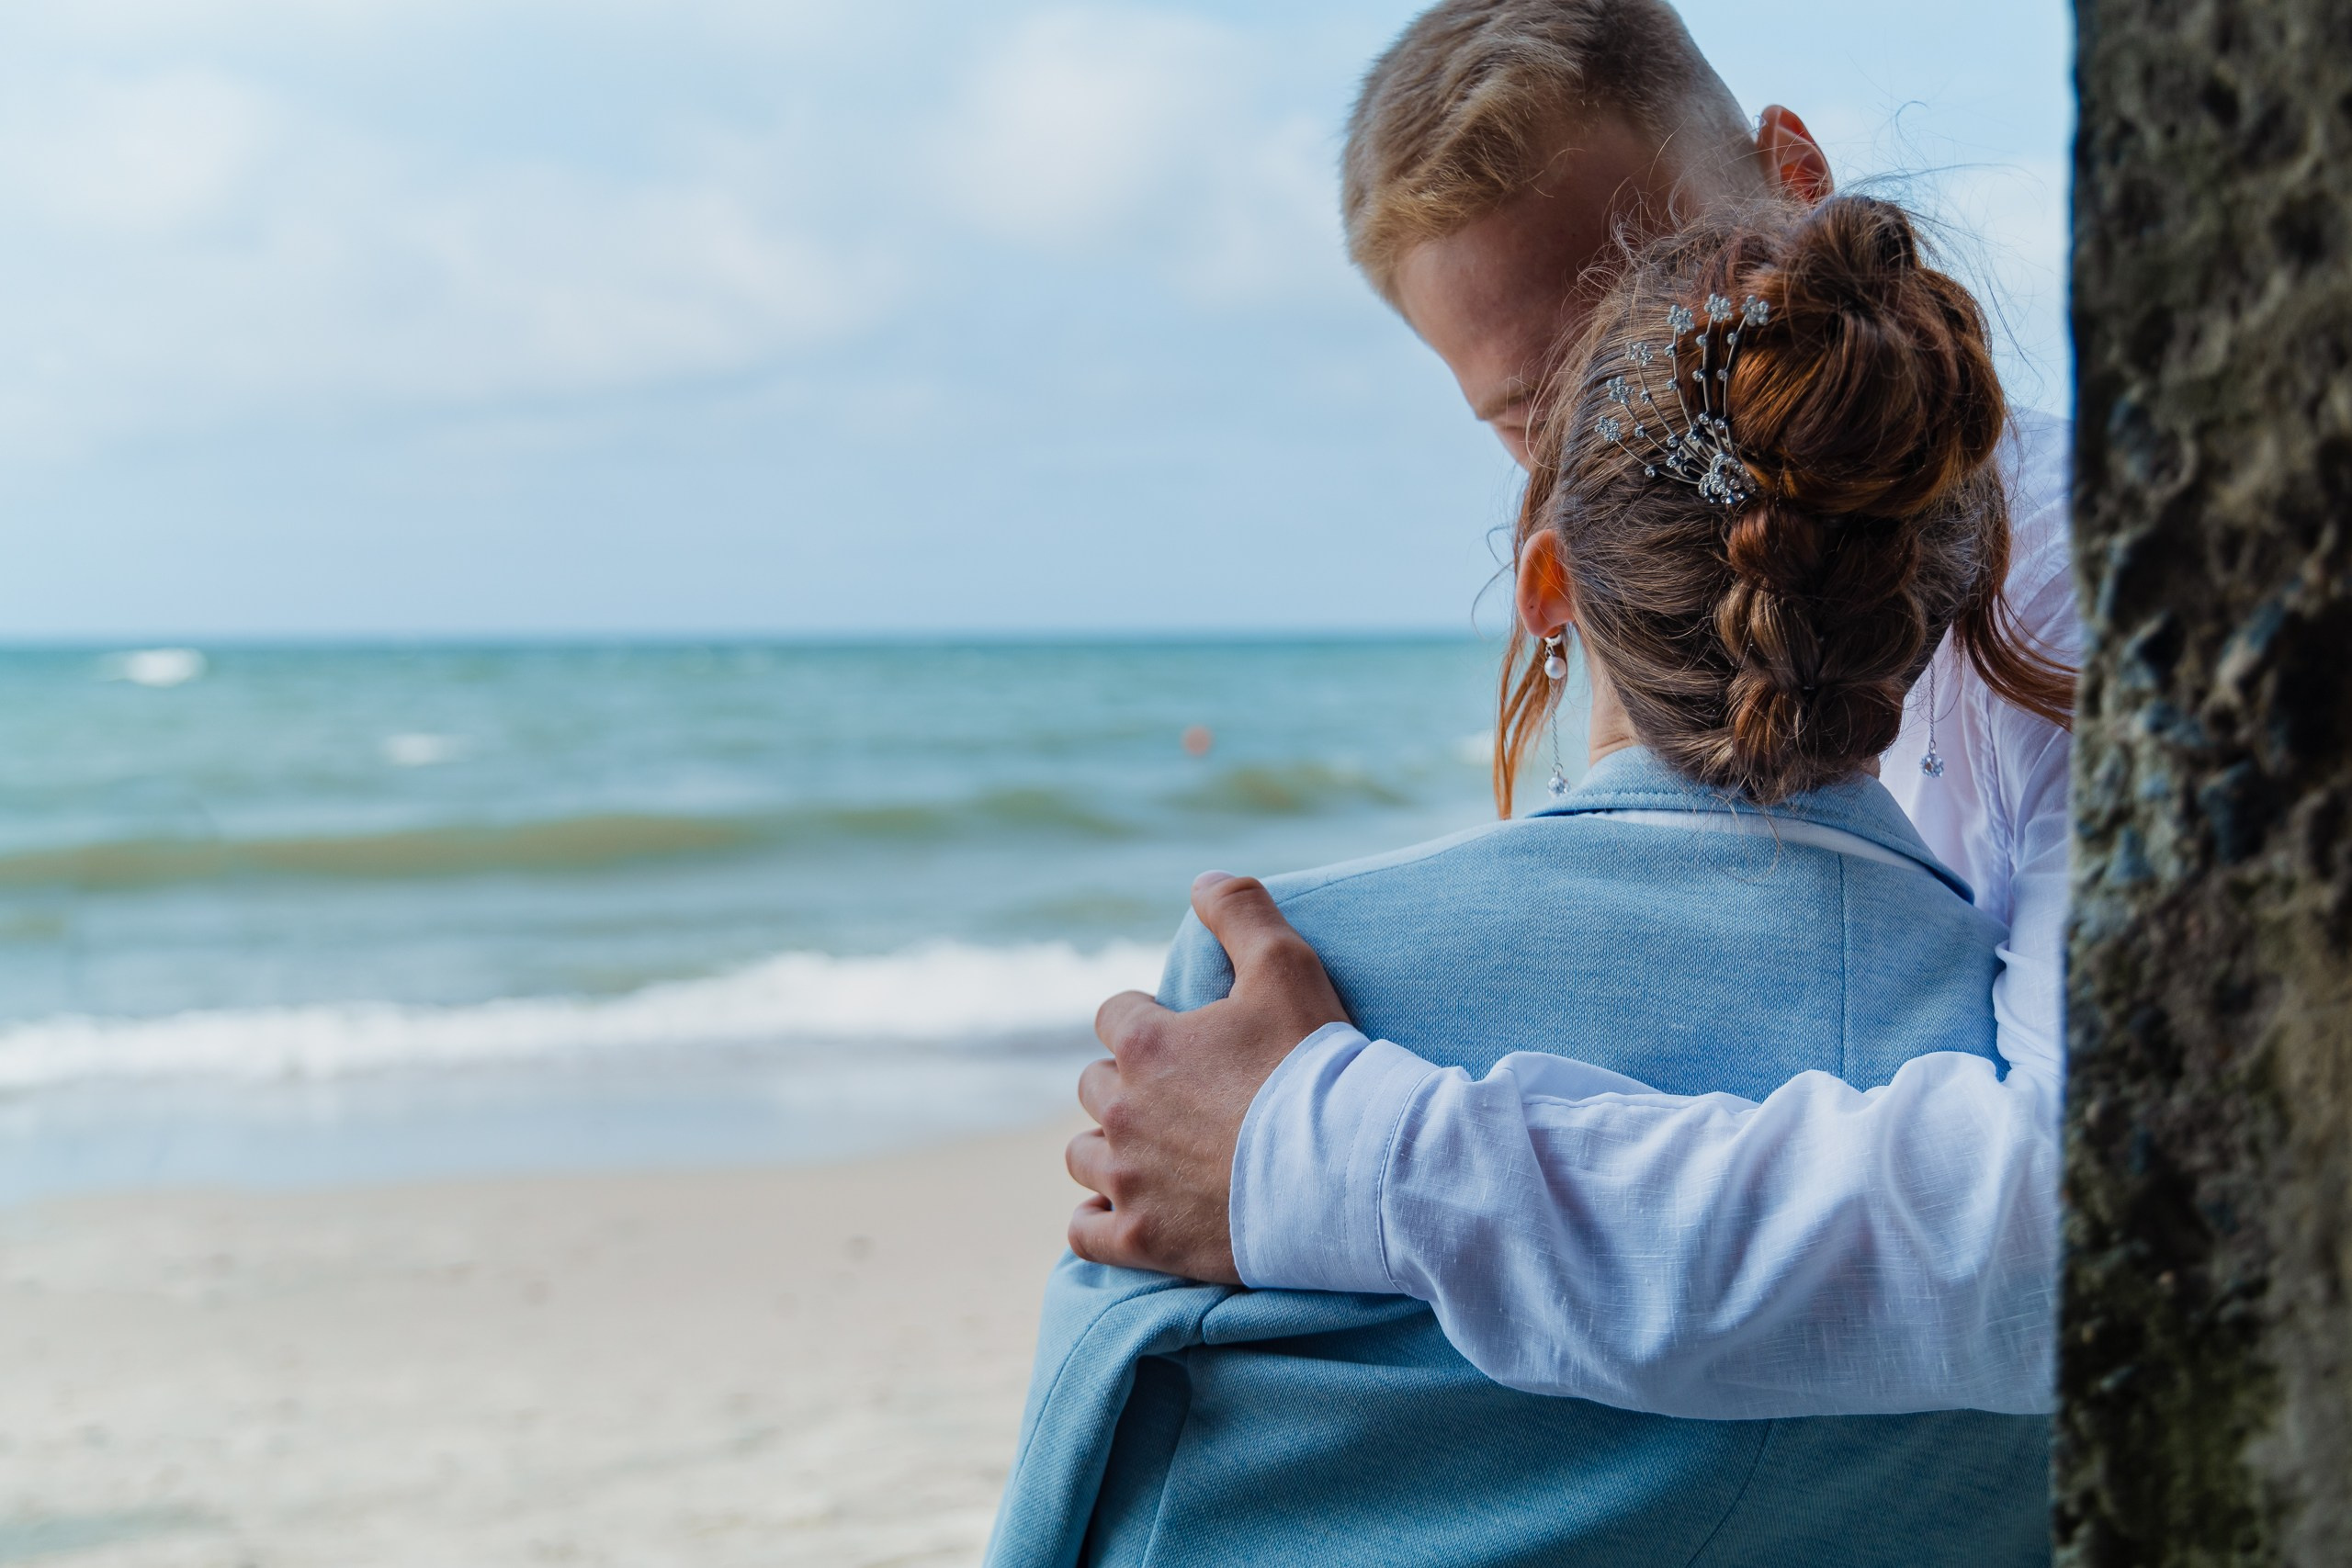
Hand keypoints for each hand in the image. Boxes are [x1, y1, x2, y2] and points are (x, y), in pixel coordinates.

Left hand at [1065, 871, 1348, 1281]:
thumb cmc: (1319, 1067)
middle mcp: (1122, 1110)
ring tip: (1154, 1154)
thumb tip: (1200, 881)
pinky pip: (1085, 1232)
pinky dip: (1099, 1220)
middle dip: (1128, 1086)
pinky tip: (1125, 1213)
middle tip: (1182, 1099)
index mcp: (1145, 1044)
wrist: (1351, 1171)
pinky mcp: (1143, 1241)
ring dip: (1110, 1150)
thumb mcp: (1288, 966)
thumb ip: (1240, 912)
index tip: (1186, 1040)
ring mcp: (1129, 1180)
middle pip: (1095, 1086)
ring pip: (1085, 1156)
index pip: (1115, 1016)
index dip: (1149, 1023)